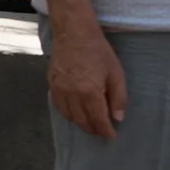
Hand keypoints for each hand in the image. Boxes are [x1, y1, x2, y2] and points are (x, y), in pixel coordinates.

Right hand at [47, 21, 125, 137]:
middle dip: (93, 129)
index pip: (98, 119)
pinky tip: (76, 112)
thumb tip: (118, 118)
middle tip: (102, 131)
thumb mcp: (116, 73)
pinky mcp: (51, 85)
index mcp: (90, 92)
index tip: (112, 136)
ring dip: (80, 123)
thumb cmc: (98, 52)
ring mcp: (59, 90)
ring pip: (69, 116)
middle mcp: (72, 95)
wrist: (73, 34)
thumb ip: (118, 98)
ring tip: (90, 123)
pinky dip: (68, 113)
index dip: (106, 131)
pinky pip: (59, 106)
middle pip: (82, 121)